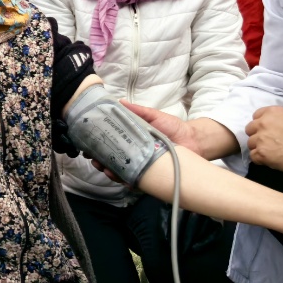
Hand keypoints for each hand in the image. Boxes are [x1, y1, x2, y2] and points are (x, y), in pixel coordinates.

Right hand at [85, 98, 202, 184]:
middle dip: (100, 160)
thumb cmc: (173, 127)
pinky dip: (127, 181)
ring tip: (105, 169)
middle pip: (112, 159)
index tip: (89, 144)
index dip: (99, 144)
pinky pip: (135, 180)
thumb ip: (138, 111)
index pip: (111, 142)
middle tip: (94, 159)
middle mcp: (134, 153)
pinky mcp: (150, 176)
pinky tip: (121, 178)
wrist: (194, 141)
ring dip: (110, 171)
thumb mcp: (154, 116)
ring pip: (120, 171)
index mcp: (132, 138)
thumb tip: (119, 101)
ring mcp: (141, 166)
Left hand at [246, 107, 282, 175]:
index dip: (261, 124)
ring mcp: (261, 139)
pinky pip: (253, 157)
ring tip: (271, 153)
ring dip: (258, 148)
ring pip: (251, 144)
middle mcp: (262, 123)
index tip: (268, 131)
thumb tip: (276, 124)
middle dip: (257, 135)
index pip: (256, 116)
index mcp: (271, 112)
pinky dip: (260, 159)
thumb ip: (280, 118)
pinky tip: (270, 160)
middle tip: (269, 143)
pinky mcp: (262, 154)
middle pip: (250, 129)